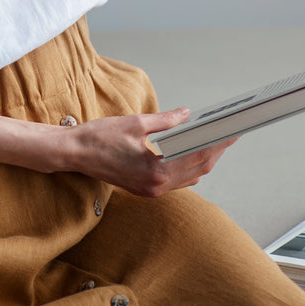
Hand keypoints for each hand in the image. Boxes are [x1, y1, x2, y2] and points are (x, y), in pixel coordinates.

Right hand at [67, 108, 236, 196]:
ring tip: (215, 141)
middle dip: (215, 151)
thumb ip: (165, 121)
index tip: (231, 132)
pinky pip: (176, 180)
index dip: (217, 143)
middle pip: (198, 169)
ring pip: (189, 177)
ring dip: (203, 160)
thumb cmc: (100, 136)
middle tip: (229, 134)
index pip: (197, 157)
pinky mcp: (145, 188)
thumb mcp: (135, 123)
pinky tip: (192, 152)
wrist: (74, 153)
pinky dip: (188, 166)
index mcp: (155, 170)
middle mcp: (155, 186)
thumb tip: (186, 114)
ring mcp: (150, 190)